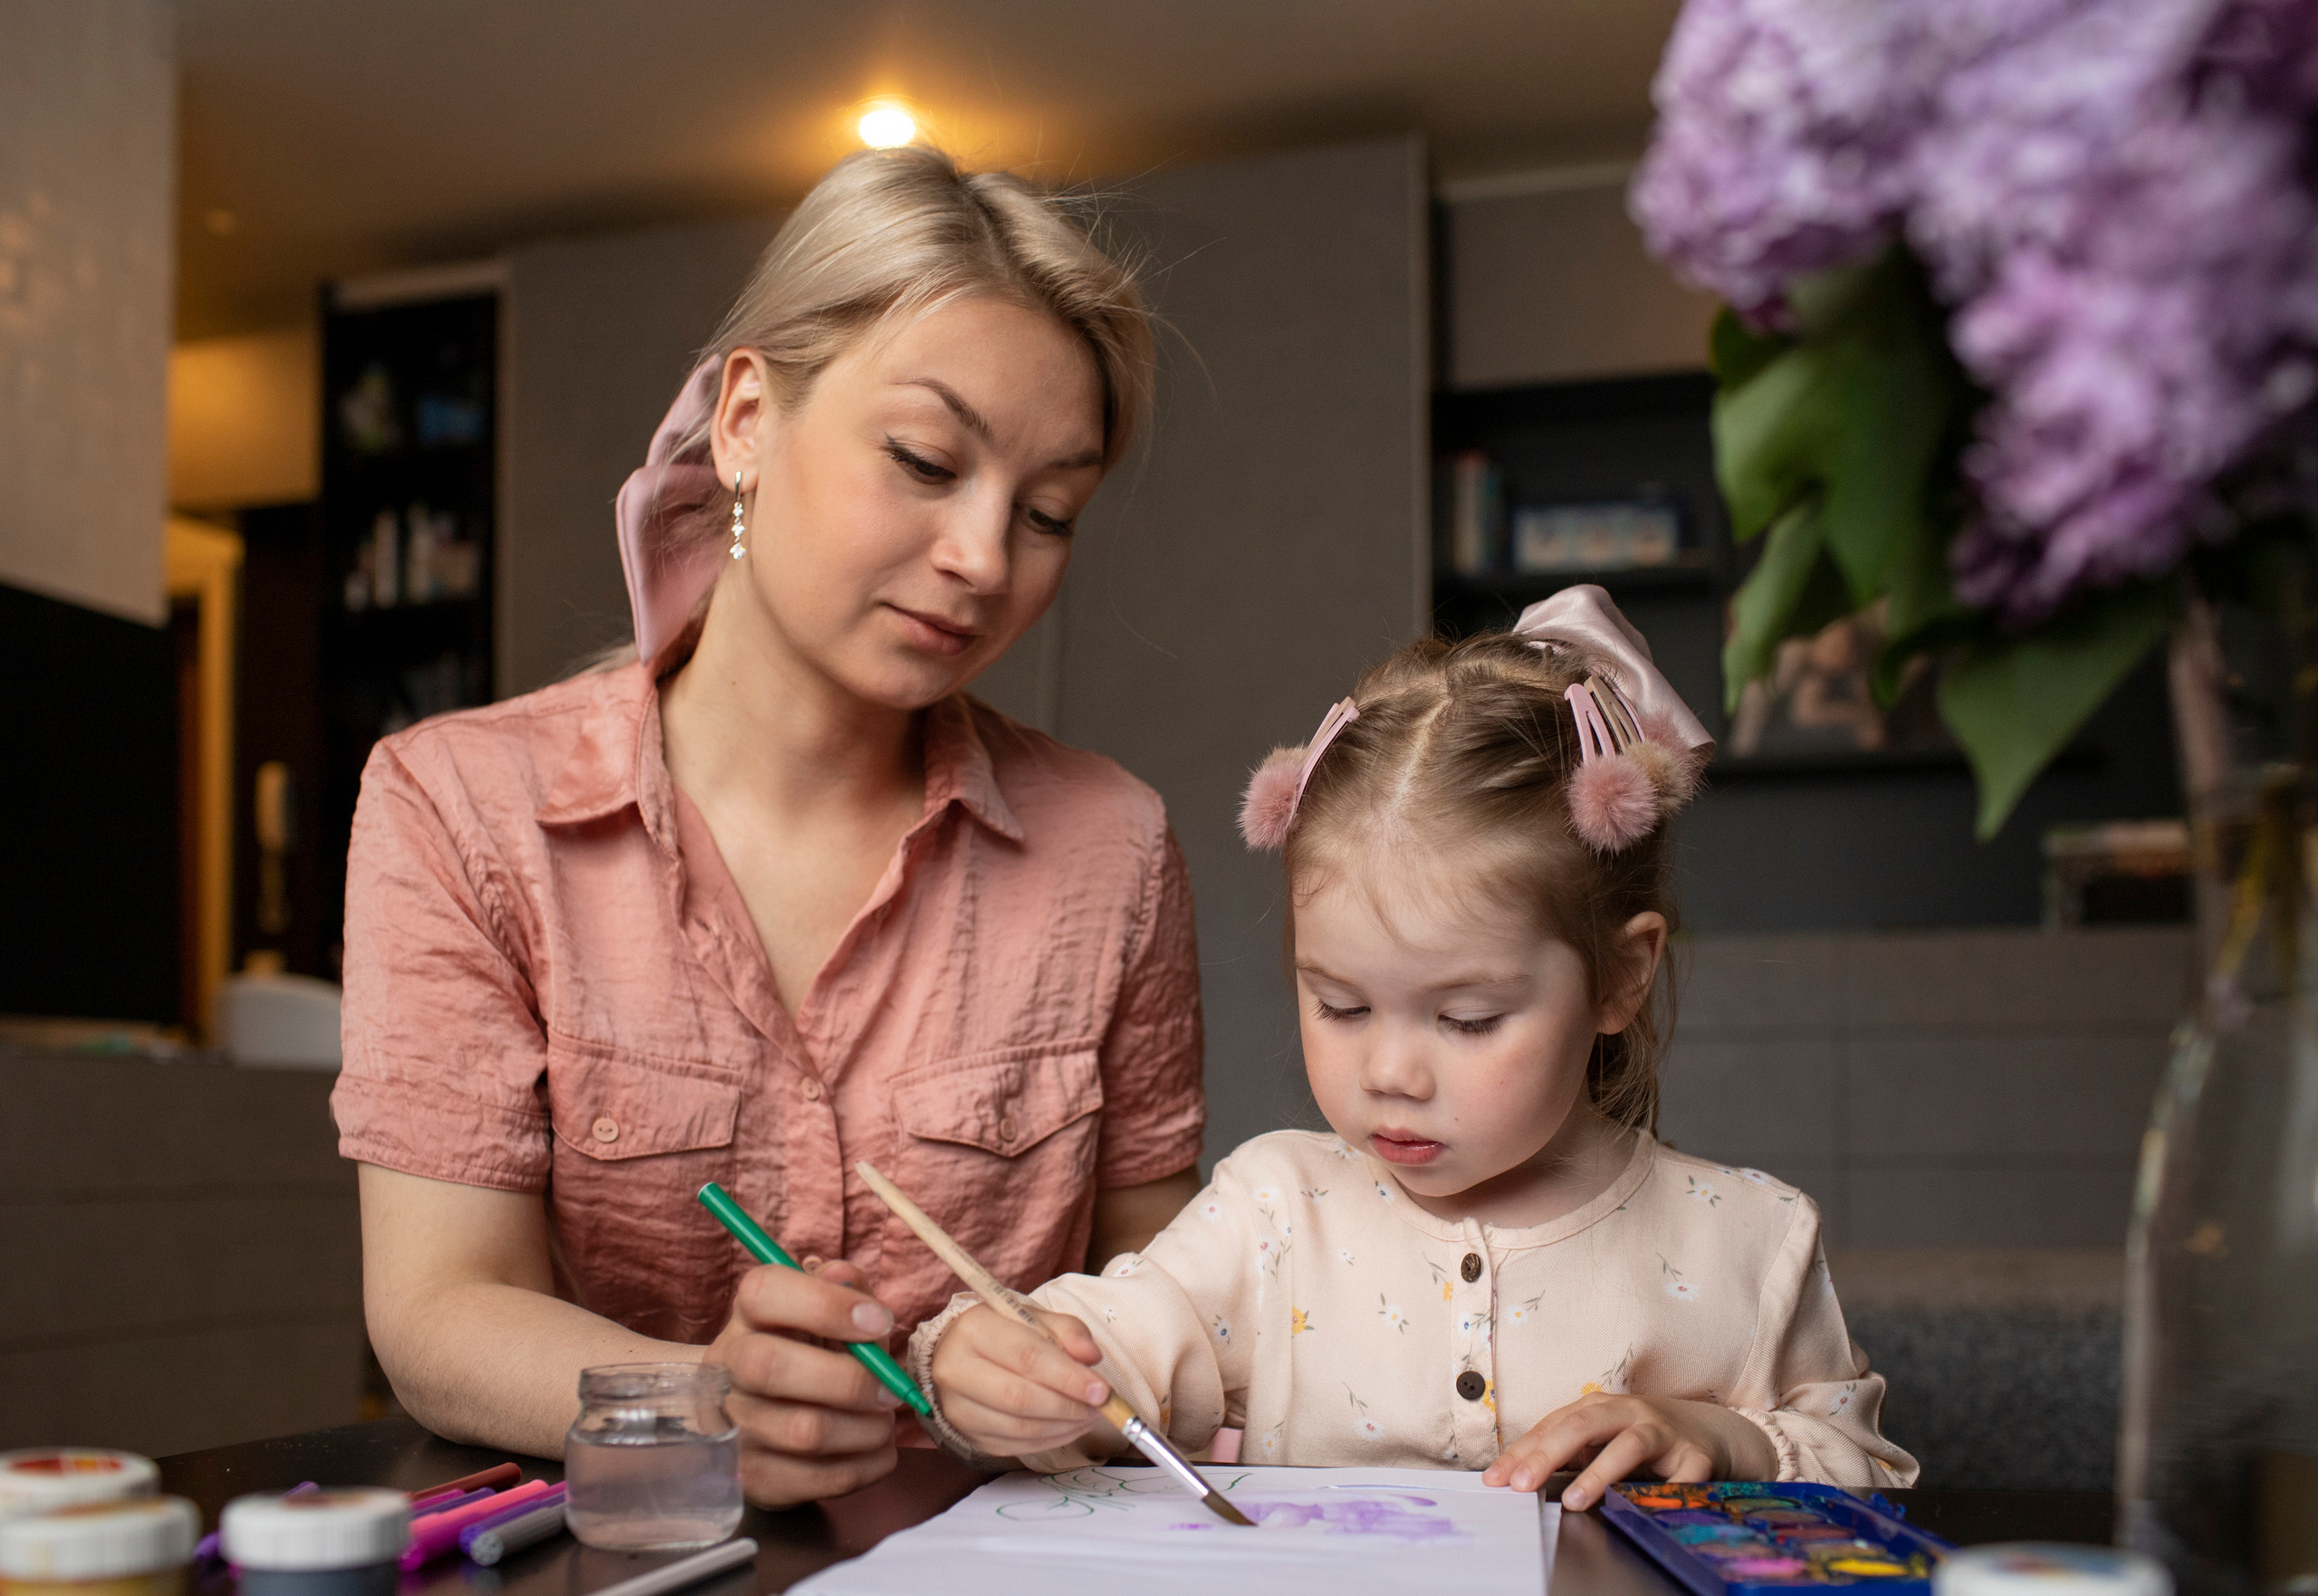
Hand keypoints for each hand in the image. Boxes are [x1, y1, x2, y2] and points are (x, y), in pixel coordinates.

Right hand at [702, 1258, 902, 1505]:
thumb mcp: (829, 1314)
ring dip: (866, 1429)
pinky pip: (818, 1478)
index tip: (881, 1322)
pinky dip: (865, 1466)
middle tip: (892, 1390)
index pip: (764, 1292)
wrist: (769, 1421)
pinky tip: (876, 1450)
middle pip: (770, 1367)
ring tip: (885, 1422)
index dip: (826, 1304)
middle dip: (849, 1380)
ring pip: (804, 1430)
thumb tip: (846, 1277)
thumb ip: (845, 1290)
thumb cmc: (812, 1352)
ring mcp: (732, 1426)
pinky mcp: (753, 1478)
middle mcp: (727, 1367)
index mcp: (748, 1315)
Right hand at [927, 1304, 1110, 1457]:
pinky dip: (1049, 1441)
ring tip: (1089, 1417)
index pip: (1027, 1356)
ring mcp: (956, 1408)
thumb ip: (1067, 1331)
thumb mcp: (1033, 1317)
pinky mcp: (966, 1434)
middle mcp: (955, 1370)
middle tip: (1099, 1408)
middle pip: (1020, 1398)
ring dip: (1063, 1427)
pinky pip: (1014, 1446)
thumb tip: (1092, 1357)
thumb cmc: (1001, 1332)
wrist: (956, 1354)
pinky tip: (1068, 1428)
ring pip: (1019, 1428)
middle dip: (1068, 1406)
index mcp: (974, 1329)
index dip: (1068, 1377)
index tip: (1101, 1390)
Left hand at [1482, 1393, 1777, 1510]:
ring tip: (1573, 1500)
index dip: (1521, 1452)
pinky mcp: (1695, 1456)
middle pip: (1581, 1426)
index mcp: (1598, 1407)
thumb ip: (1566, 1455)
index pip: (1551, 1426)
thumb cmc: (1642, 1438)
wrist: (1709, 1431)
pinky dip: (1666, 1492)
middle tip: (1521, 1484)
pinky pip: (1681, 1475)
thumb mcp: (1601, 1440)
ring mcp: (1662, 1432)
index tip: (1495, 1479)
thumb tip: (1515, 1479)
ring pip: (1627, 1445)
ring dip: (1598, 1473)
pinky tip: (1646, 1510)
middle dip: (1547, 1454)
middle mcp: (1627, 1413)